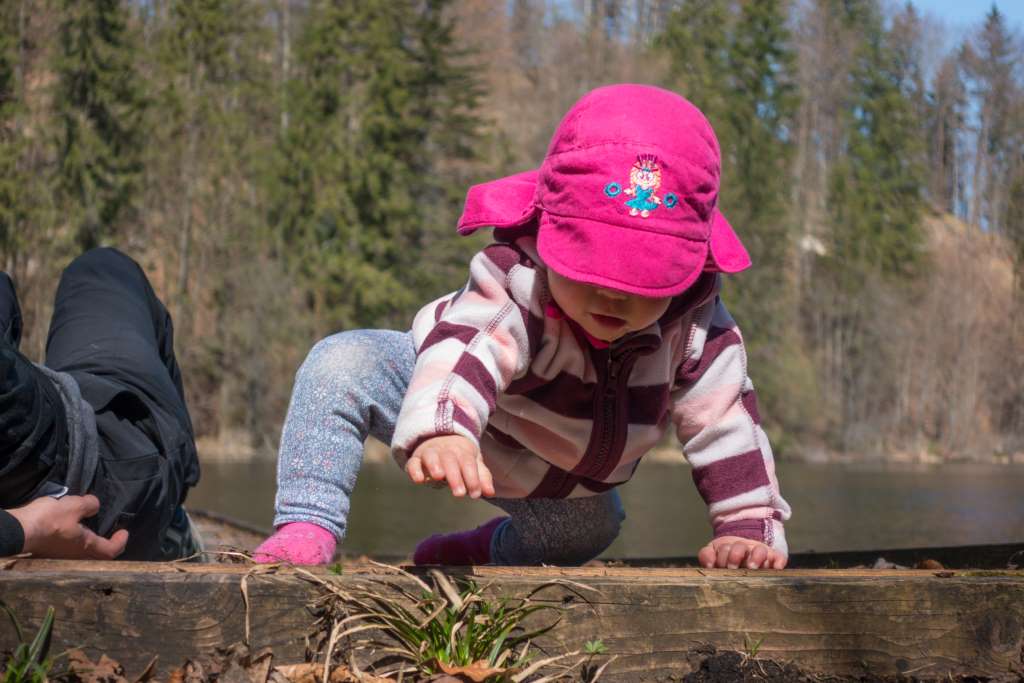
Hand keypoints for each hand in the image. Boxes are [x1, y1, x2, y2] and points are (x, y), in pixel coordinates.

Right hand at [8, 495, 127, 559]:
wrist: (18, 531)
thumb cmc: (49, 521)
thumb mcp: (73, 506)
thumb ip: (89, 505)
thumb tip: (95, 506)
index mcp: (86, 546)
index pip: (111, 551)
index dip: (121, 542)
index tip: (124, 532)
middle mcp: (75, 555)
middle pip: (98, 555)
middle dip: (107, 544)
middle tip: (111, 532)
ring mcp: (61, 556)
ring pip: (82, 552)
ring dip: (90, 541)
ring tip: (91, 527)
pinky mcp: (49, 551)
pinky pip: (69, 547)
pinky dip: (76, 539)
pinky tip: (72, 527)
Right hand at [405, 435, 494, 498]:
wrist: (439, 437)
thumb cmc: (459, 457)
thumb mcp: (473, 463)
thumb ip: (482, 477)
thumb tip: (490, 492)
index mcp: (462, 451)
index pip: (468, 463)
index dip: (473, 478)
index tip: (475, 494)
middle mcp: (445, 450)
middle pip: (450, 460)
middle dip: (455, 476)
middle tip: (459, 493)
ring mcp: (430, 453)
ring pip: (431, 456)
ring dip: (435, 465)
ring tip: (438, 477)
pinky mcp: (415, 459)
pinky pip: (413, 462)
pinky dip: (415, 470)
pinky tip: (419, 480)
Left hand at [698, 536, 786, 569]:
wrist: (746, 550)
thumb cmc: (728, 556)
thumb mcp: (715, 552)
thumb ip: (707, 555)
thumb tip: (709, 564)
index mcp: (731, 548)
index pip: (725, 548)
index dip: (722, 556)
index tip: (720, 566)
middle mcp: (746, 550)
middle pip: (741, 547)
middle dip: (735, 555)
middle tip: (731, 566)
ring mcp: (761, 554)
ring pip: (760, 551)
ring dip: (756, 557)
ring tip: (751, 567)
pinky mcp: (774, 558)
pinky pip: (779, 558)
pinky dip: (778, 562)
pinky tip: (776, 568)